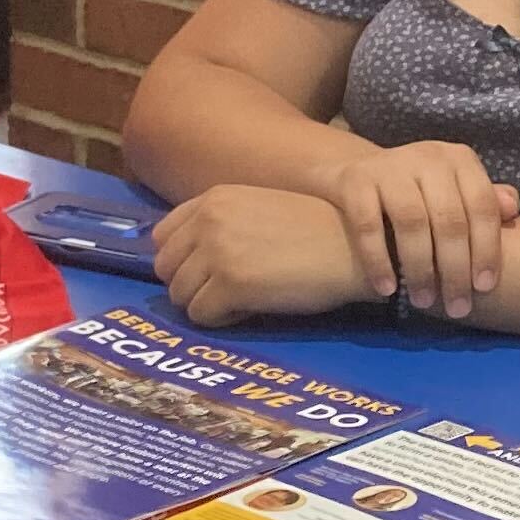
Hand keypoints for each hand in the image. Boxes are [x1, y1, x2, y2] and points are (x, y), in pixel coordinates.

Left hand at [152, 187, 378, 326]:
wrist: (357, 247)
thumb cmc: (318, 231)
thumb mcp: (262, 209)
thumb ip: (224, 224)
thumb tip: (190, 259)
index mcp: (214, 199)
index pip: (163, 236)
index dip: (181, 261)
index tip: (206, 273)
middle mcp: (208, 220)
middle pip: (165, 268)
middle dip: (189, 285)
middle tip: (223, 293)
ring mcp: (216, 252)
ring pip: (179, 294)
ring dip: (205, 304)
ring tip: (241, 301)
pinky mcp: (230, 284)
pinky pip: (201, 315)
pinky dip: (221, 320)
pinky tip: (250, 310)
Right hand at [324, 142, 517, 314]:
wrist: (356, 173)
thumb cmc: (417, 192)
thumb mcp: (453, 192)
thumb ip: (484, 203)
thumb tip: (513, 210)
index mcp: (459, 159)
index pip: (482, 205)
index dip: (487, 248)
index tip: (485, 287)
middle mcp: (427, 156)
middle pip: (449, 219)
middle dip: (455, 269)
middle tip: (457, 307)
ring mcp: (389, 166)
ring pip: (412, 222)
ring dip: (420, 268)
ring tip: (423, 302)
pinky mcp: (354, 180)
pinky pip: (368, 226)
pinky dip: (379, 260)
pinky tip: (387, 290)